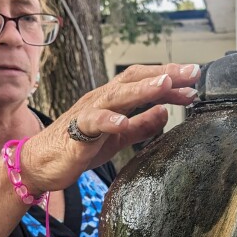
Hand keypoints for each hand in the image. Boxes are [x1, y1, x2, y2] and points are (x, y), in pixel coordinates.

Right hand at [23, 63, 199, 191]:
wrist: (40, 163)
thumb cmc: (78, 147)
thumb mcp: (119, 137)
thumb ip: (142, 125)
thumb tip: (166, 113)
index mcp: (114, 99)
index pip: (145, 81)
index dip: (171, 79)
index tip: (196, 82)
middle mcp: (102, 99)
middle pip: (135, 78)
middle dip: (165, 73)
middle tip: (192, 72)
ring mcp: (88, 112)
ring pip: (117, 94)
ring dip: (142, 88)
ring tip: (165, 84)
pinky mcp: (76, 131)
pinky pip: (93, 122)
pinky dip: (110, 120)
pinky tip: (125, 121)